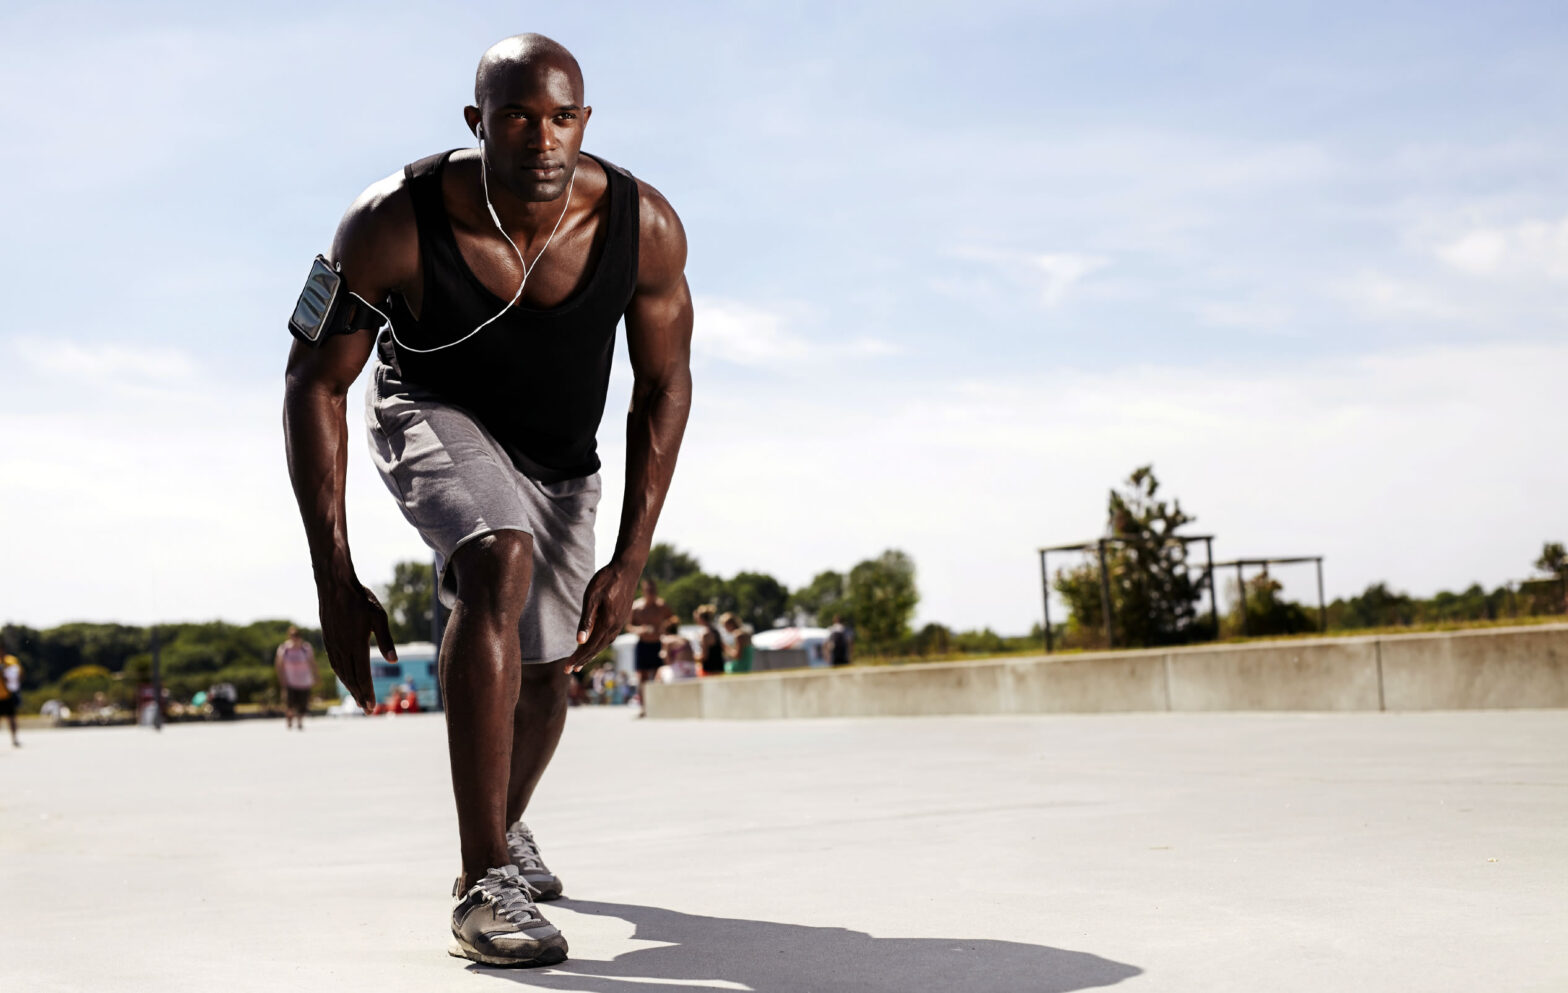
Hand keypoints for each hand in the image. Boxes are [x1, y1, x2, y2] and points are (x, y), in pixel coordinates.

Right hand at [317, 578, 395, 710]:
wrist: (335, 585)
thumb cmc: (361, 599)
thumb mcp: (378, 616)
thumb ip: (386, 640)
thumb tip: (393, 662)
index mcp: (356, 644)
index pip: (362, 675)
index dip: (367, 692)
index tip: (372, 707)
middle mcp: (342, 648)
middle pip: (351, 679)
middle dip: (360, 696)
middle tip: (368, 710)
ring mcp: (333, 645)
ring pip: (341, 673)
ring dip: (350, 688)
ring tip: (358, 699)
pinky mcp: (328, 640)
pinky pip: (334, 664)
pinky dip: (342, 676)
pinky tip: (346, 680)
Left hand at [567, 564, 638, 671]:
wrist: (628, 568)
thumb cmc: (607, 579)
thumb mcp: (591, 597)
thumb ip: (586, 620)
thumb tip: (580, 641)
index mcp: (607, 622)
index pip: (590, 646)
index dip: (578, 658)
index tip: (567, 668)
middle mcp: (616, 626)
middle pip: (597, 648)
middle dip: (583, 660)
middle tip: (570, 670)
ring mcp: (620, 622)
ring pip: (604, 643)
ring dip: (592, 653)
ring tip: (581, 661)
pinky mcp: (622, 617)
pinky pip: (609, 636)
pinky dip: (600, 644)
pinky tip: (595, 643)